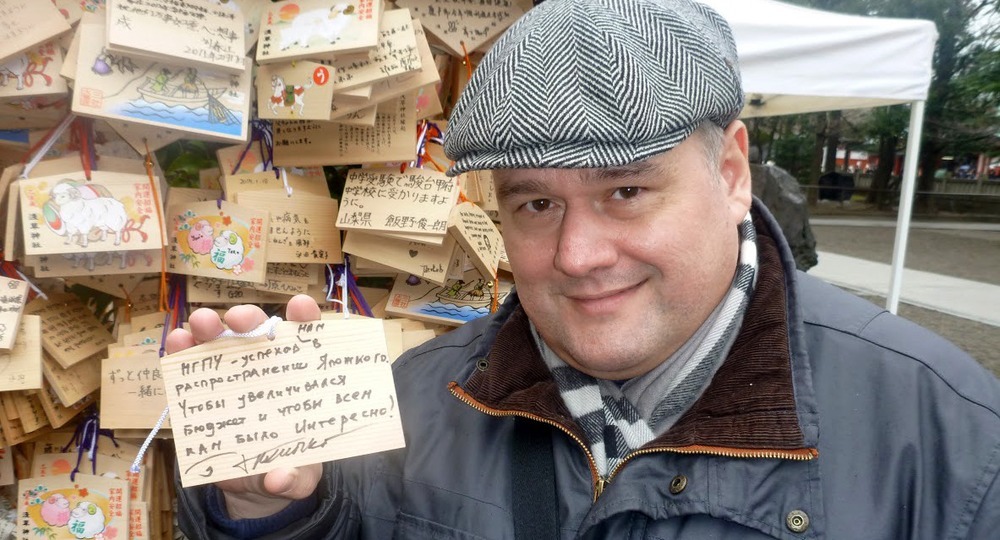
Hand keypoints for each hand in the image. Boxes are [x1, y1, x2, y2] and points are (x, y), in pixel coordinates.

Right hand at [165, 294, 324, 518]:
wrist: (257, 486)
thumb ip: (296, 479)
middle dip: (249, 318)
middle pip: (259, 332)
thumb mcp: (301, 479)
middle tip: (239, 319)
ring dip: (210, 327)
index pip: (308, 339)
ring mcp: (233, 376)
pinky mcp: (204, 392)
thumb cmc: (291, 467)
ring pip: (220, 342)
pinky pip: (190, 368)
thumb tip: (278, 478)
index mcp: (301, 377)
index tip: (300, 307)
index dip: (305, 318)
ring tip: (201, 323)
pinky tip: (176, 343)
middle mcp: (267, 367)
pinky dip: (182, 351)